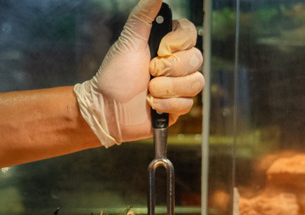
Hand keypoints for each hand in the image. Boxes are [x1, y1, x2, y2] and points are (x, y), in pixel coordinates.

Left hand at [74, 0, 204, 146]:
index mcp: (168, 45)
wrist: (107, 108)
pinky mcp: (178, 107)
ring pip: (196, 83)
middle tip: (149, 72)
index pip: (191, 34)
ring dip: (168, 88)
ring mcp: (179, 86)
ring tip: (149, 91)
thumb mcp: (129, 41)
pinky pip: (188, 104)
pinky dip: (167, 104)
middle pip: (197, 59)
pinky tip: (152, 105)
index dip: (177, 44)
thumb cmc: (115, 75)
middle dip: (169, 69)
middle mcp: (177, 64)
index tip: (158, 50)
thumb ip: (143, 16)